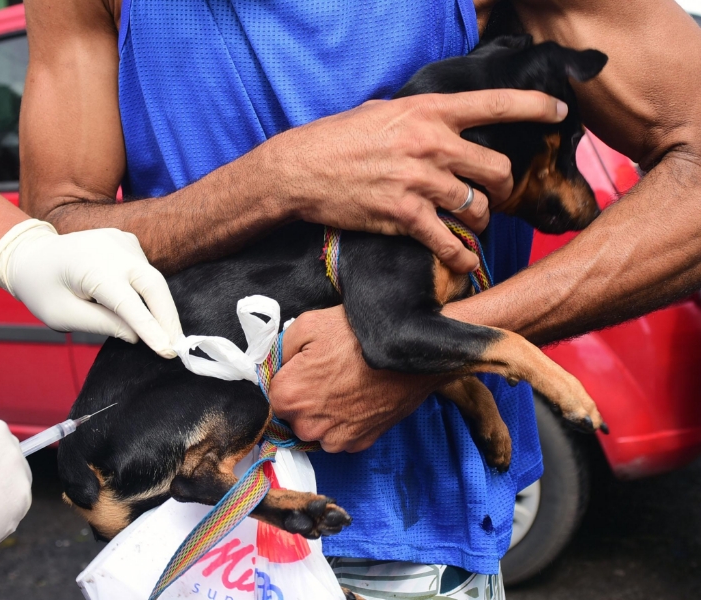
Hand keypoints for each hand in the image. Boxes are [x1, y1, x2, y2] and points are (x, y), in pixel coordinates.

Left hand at [0, 220, 182, 357]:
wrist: (31, 254)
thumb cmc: (42, 288)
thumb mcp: (63, 315)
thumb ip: (101, 324)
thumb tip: (136, 335)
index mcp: (91, 268)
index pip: (129, 304)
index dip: (151, 328)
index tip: (167, 351)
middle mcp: (112, 249)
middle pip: (153, 285)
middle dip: (168, 318)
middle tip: (177, 346)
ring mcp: (122, 241)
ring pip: (152, 278)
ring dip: (160, 306)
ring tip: (162, 332)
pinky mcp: (127, 241)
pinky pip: (145, 270)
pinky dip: (149, 291)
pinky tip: (143, 305)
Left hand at [269, 306, 443, 451]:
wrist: (408, 351)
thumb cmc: (357, 336)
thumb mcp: (307, 325)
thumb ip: (279, 349)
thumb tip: (274, 365)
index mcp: (288, 396)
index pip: (273, 395)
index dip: (288, 379)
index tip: (304, 367)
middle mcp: (307, 425)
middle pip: (294, 415)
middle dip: (305, 397)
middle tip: (328, 373)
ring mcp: (335, 438)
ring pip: (317, 428)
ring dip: (325, 413)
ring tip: (346, 385)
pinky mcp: (360, 443)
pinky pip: (341, 436)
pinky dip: (346, 421)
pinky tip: (358, 398)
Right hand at [274, 89, 566, 272]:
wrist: (299, 170)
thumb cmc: (335, 138)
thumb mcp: (380, 112)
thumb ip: (417, 117)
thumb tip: (438, 123)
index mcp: (427, 111)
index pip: (495, 104)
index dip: (535, 107)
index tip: (559, 113)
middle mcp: (430, 144)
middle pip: (496, 169)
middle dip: (502, 187)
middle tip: (494, 196)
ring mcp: (419, 182)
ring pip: (477, 207)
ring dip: (480, 222)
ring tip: (472, 227)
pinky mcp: (403, 216)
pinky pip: (448, 242)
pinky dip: (461, 257)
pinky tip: (464, 263)